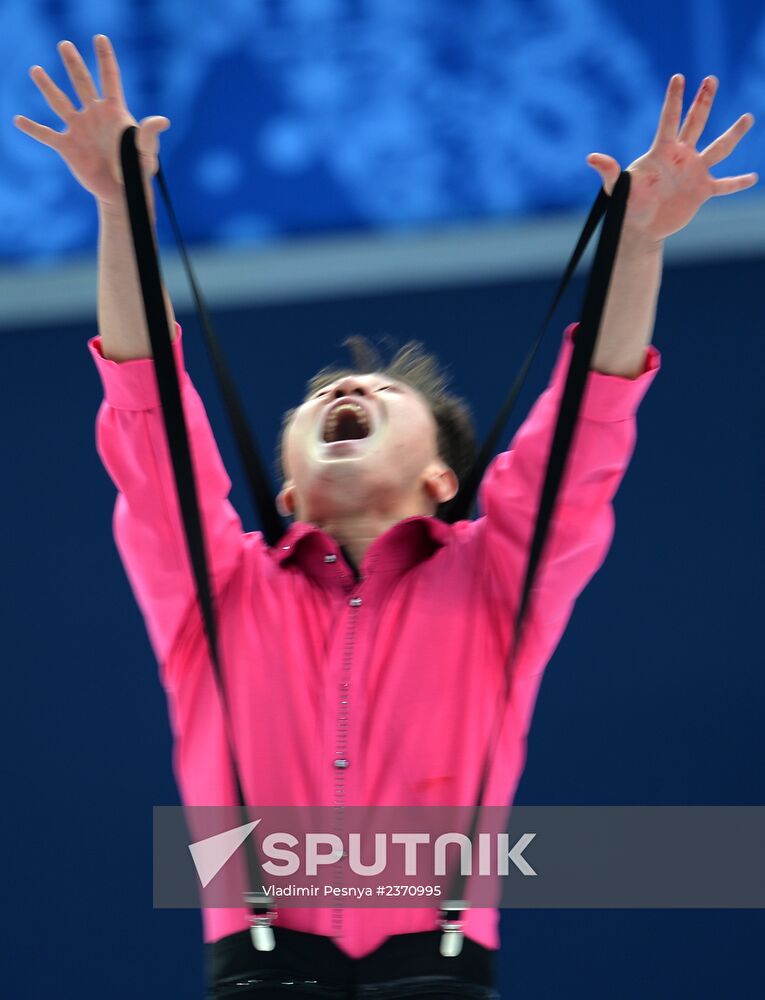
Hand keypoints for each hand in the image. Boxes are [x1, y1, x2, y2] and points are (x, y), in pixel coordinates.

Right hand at [13, 35, 168, 207]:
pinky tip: (18, 120)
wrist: (122, 193)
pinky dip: (32, 128)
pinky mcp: (67, 147)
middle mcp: (94, 115)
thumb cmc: (138, 171)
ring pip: (60, 103)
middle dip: (74, 64)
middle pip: (82, 84)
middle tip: (65, 45)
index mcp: (114, 112)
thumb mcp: (146, 152)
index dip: (105, 59)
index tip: (100, 38)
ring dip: (48, 87)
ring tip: (36, 70)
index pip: (110, 79)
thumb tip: (163, 121)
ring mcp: (79, 129)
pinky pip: (46, 135)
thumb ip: (149, 135)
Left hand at [587, 75, 756, 244]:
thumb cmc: (627, 206)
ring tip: (748, 117)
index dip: (674, 100)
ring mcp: (694, 172)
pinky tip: (753, 178)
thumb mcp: (618, 189)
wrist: (640, 227)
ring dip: (733, 134)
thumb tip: (591, 158)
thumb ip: (610, 171)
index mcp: (661, 152)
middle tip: (711, 79)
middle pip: (695, 123)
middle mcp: (681, 156)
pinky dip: (738, 182)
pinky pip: (725, 185)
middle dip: (703, 101)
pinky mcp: (702, 191)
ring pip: (718, 148)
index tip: (678, 77)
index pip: (669, 120)